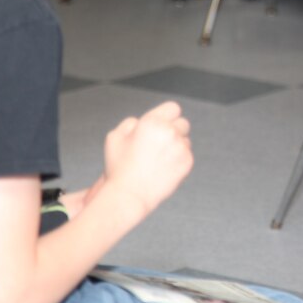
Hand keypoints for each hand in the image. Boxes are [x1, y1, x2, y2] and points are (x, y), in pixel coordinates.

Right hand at [102, 101, 192, 215]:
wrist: (129, 194)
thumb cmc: (120, 167)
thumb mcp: (115, 137)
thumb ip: (131, 123)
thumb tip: (141, 121)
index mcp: (152, 122)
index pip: (173, 108)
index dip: (167, 116)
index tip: (163, 124)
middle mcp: (170, 132)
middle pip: (183, 123)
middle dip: (173, 130)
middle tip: (161, 143)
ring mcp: (181, 148)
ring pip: (186, 140)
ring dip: (177, 145)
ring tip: (159, 159)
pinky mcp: (188, 162)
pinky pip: (188, 155)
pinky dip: (179, 160)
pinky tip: (164, 168)